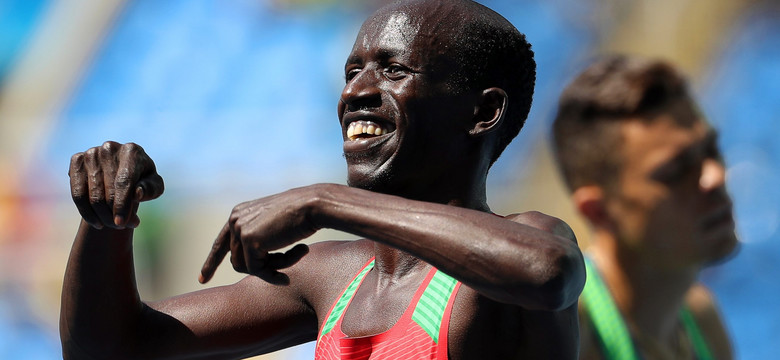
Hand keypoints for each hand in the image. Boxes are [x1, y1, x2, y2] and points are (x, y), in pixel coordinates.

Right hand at [69, 141, 163, 229]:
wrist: (121, 174)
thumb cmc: (142, 182)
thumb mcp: (153, 187)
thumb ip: (150, 189)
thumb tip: (137, 193)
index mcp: (132, 150)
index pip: (124, 181)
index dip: (122, 205)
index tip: (121, 223)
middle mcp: (110, 148)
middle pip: (108, 191)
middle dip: (113, 214)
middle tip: (120, 226)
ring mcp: (91, 153)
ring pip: (91, 194)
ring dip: (101, 215)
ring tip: (111, 225)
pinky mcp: (76, 160)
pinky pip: (77, 193)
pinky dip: (85, 212)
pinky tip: (96, 222)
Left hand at [199, 187, 319, 284]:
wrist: (311, 205)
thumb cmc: (300, 215)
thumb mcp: (273, 224)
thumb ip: (258, 239)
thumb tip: (246, 265)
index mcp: (238, 214)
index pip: (221, 242)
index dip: (212, 262)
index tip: (202, 279)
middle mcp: (234, 220)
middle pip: (237, 260)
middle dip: (261, 266)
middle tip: (289, 260)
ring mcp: (240, 230)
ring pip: (246, 267)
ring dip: (270, 269)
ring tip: (294, 255)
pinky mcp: (250, 241)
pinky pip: (257, 270)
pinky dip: (274, 274)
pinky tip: (293, 262)